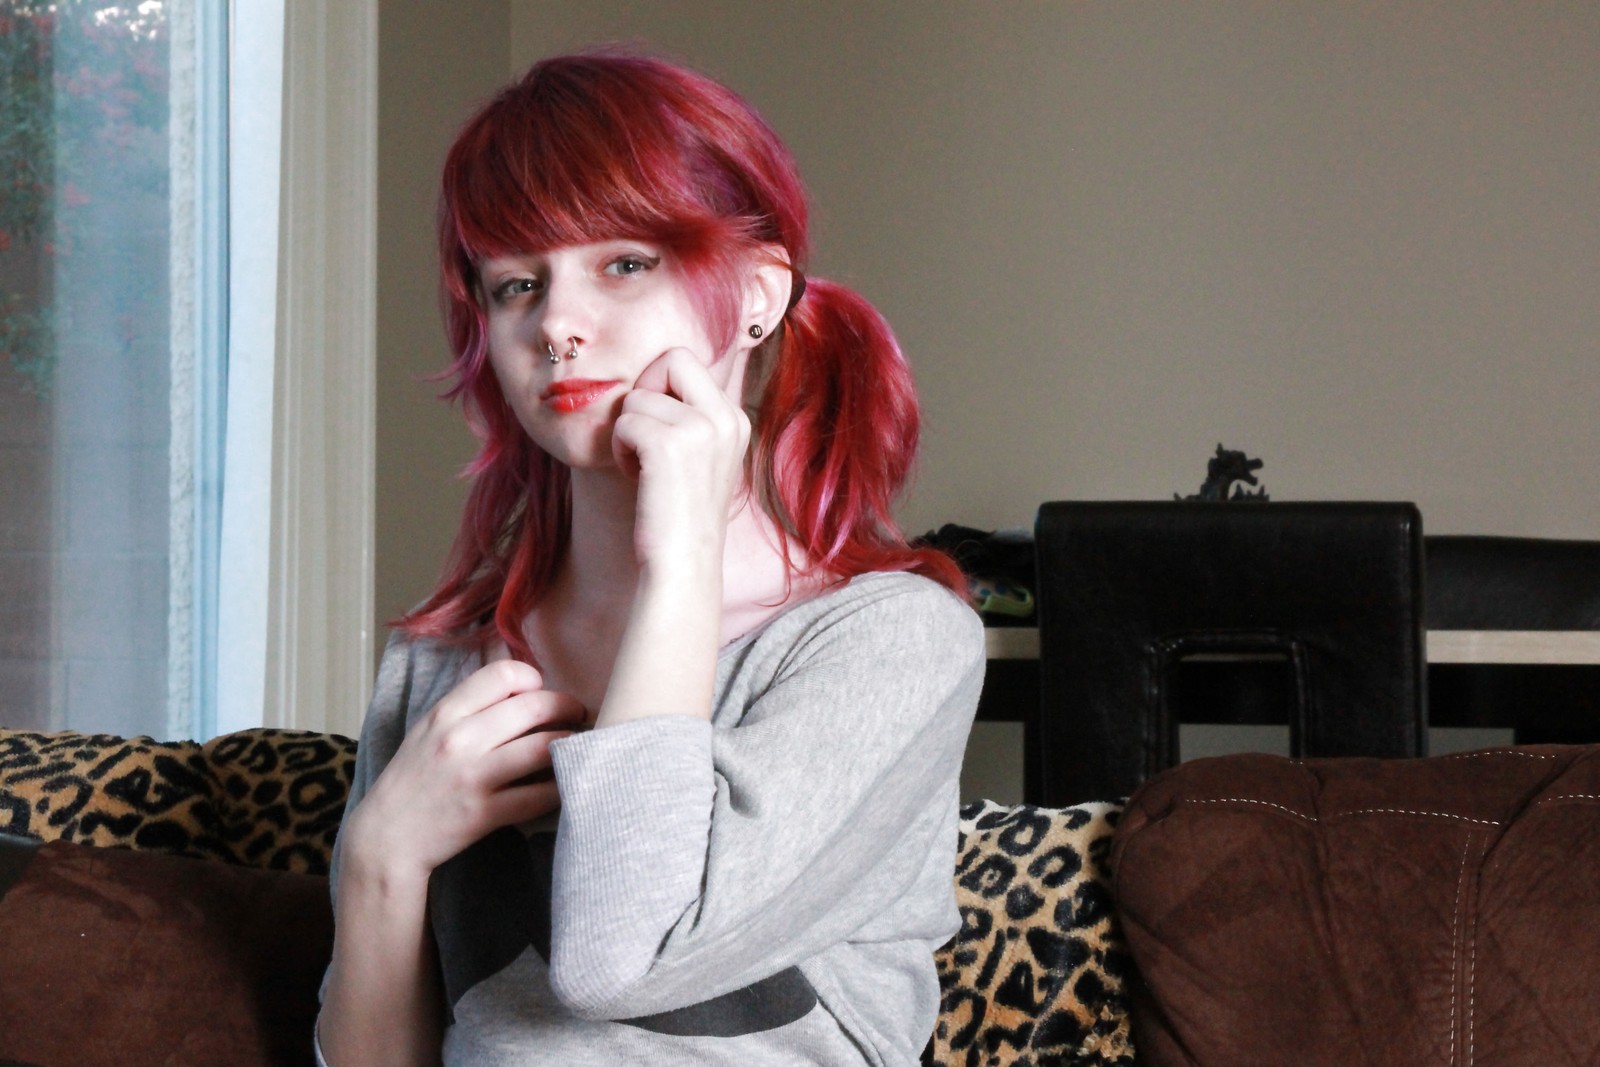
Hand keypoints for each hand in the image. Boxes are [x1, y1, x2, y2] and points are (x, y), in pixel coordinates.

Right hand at [344, 659, 586, 881]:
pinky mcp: (485, 813)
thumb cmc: (414, 778)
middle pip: (534, 706)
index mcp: (445, 713)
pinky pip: (539, 795)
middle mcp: (459, 740)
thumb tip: (523, 687)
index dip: (532, 678)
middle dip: (567, 707)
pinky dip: (560, 786)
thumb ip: (469, 707)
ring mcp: (474, 777)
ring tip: (577, 746)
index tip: (539, 692)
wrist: (386, 836)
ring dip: (571, 744)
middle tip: (577, 715)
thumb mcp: (429, 729)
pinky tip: (565, 782)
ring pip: (543, 748)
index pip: (502, 674)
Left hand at [610, 347, 751, 569]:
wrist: (683, 567)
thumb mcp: (700, 460)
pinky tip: (636, 478)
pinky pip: (624, 422)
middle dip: (645, 392)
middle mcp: (726, 418)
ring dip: (627, 432)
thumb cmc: (680, 517)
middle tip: (643, 436)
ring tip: (643, 470)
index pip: (687, 363)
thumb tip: (650, 378)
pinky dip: (620, 449)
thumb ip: (689, 417)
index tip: (658, 432)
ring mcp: (701, 429)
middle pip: (672, 359)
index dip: (660, 390)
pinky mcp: (669, 445)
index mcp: (736, 419)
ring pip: (638, 397)